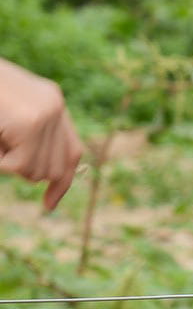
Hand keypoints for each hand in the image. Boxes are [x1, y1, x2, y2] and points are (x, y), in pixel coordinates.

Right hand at [0, 59, 83, 210]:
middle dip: (23, 171)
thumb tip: (38, 175)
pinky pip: (18, 164)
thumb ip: (24, 137)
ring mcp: (47, 113)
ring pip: (35, 170)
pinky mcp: (31, 122)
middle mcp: (55, 105)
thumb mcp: (6, 118)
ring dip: (7, 164)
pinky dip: (0, 162)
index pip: (70, 151)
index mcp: (50, 102)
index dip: (62, 182)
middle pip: (54, 168)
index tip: (48, 206)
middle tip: (2, 141)